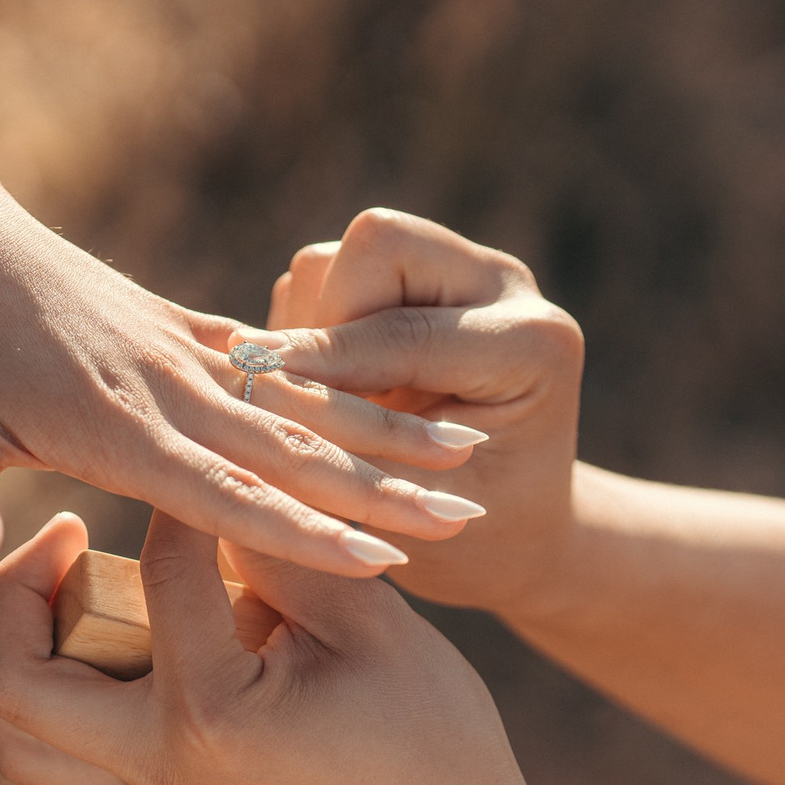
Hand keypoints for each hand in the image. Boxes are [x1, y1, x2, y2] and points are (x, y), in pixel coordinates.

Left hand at [0, 165, 494, 585]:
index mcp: (112, 426)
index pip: (228, 494)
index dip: (307, 532)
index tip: (387, 561)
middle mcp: (163, 385)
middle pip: (294, 448)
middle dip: (385, 488)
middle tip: (472, 518)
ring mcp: (177, 350)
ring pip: (300, 404)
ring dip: (384, 432)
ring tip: (467, 456)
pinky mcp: (174, 326)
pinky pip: (270, 362)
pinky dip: (332, 387)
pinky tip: (390, 399)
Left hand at [0, 509, 551, 784]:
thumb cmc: (431, 736)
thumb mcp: (370, 625)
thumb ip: (283, 552)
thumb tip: (213, 490)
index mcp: (211, 715)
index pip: (157, 573)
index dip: (180, 497)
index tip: (195, 458)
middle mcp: (159, 772)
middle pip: (14, 685)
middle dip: (15, 596)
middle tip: (60, 539)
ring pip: (22, 745)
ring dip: (23, 661)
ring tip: (66, 596)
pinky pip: (76, 759)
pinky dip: (73, 695)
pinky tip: (125, 641)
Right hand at [233, 208, 584, 615]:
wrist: (516, 530)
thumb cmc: (480, 542)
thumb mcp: (429, 510)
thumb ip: (363, 455)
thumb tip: (262, 405)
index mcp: (532, 342)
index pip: (404, 330)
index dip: (323, 362)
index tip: (252, 389)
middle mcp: (502, 285)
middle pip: (378, 242)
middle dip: (326, 319)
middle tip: (302, 396)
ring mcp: (459, 271)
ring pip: (344, 255)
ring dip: (313, 326)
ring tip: (322, 404)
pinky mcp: (415, 277)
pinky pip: (329, 275)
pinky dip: (310, 329)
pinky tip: (325, 391)